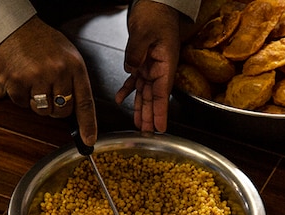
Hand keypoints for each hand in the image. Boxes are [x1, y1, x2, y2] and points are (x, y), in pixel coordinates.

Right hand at [0, 16, 96, 144]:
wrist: (15, 26)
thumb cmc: (43, 42)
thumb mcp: (67, 56)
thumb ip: (73, 80)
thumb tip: (77, 111)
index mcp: (74, 66)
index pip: (85, 102)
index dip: (88, 125)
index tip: (89, 141)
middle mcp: (57, 72)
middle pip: (62, 111)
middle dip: (56, 108)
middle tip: (49, 92)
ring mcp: (36, 77)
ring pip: (42, 110)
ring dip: (38, 103)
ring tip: (35, 82)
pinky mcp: (16, 81)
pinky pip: (22, 104)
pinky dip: (21, 96)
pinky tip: (21, 79)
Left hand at [116, 1, 181, 132]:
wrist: (156, 6)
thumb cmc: (156, 16)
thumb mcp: (145, 32)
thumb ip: (137, 52)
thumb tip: (131, 68)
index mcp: (164, 64)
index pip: (162, 93)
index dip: (161, 112)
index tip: (160, 127)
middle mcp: (159, 69)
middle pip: (154, 97)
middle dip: (151, 115)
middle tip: (147, 132)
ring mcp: (150, 67)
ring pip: (145, 93)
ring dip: (141, 108)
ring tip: (139, 124)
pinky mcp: (142, 63)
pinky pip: (134, 81)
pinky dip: (127, 91)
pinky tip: (120, 99)